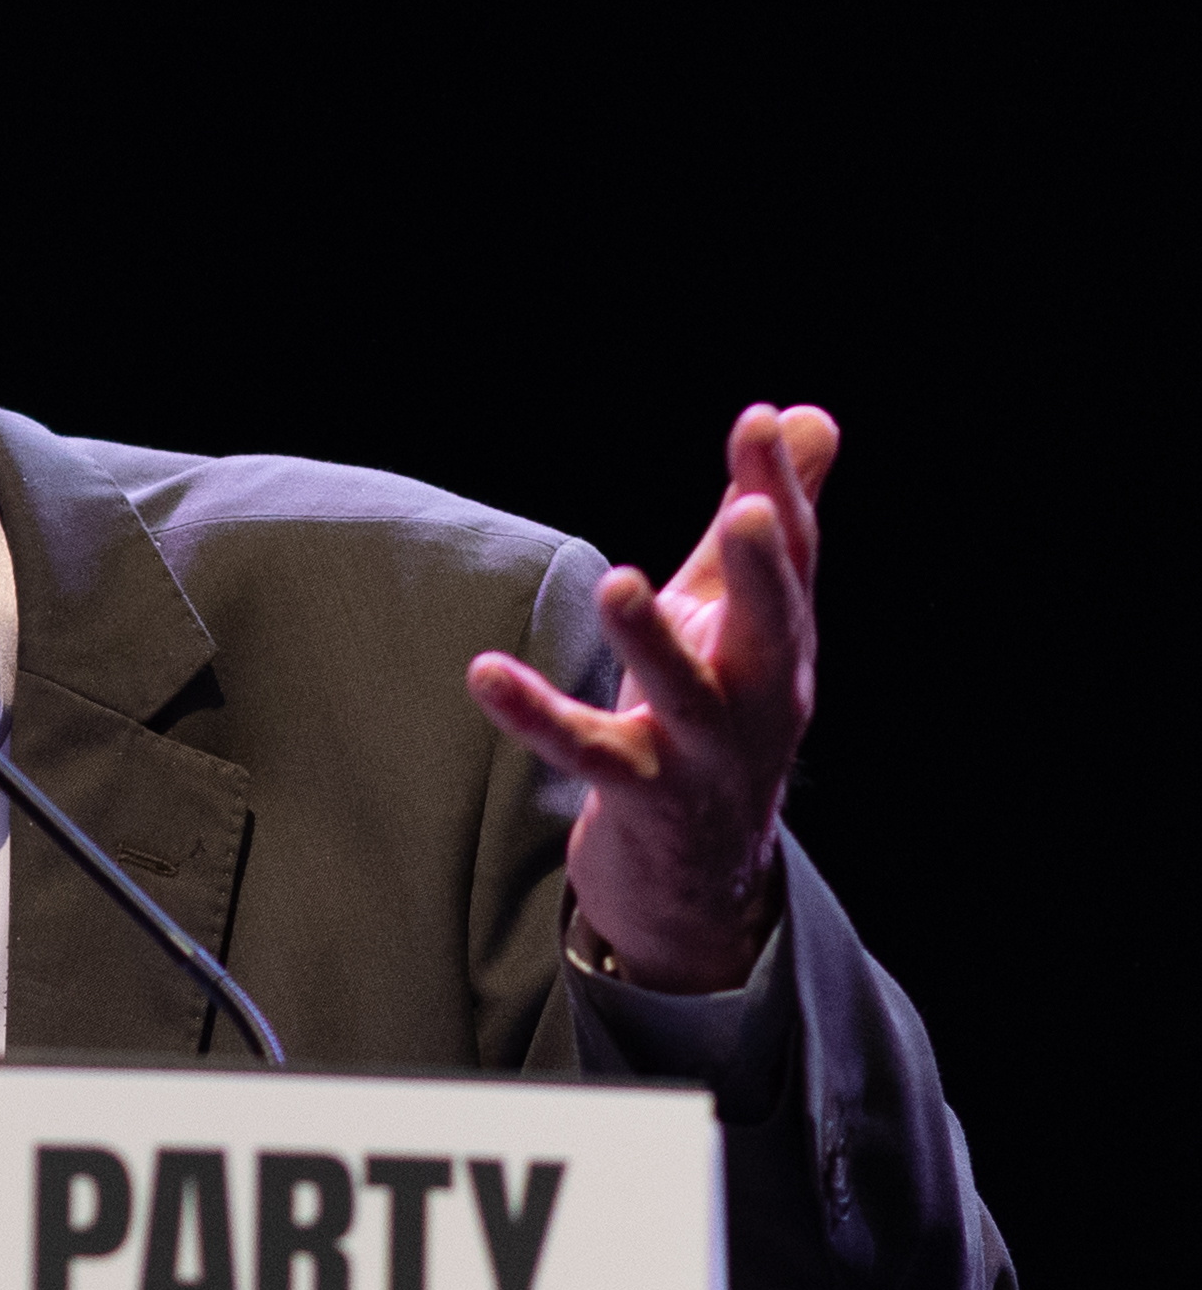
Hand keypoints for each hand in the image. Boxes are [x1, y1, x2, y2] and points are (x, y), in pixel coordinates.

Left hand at [467, 404, 836, 993]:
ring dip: (652, 640)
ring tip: (618, 581)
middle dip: (762, 571)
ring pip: (683, 695)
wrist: (704, 875)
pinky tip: (483, 671)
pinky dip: (536, 715)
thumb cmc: (718, 716)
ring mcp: (702, 755)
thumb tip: (807, 415)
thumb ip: (766, 521)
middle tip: (748, 509)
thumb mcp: (741, 616)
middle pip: (771, 628)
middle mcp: (757, 700)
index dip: (778, 488)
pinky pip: (585, 755)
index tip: (757, 418)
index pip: (791, 559)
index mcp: (781, 645)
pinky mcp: (640, 799)